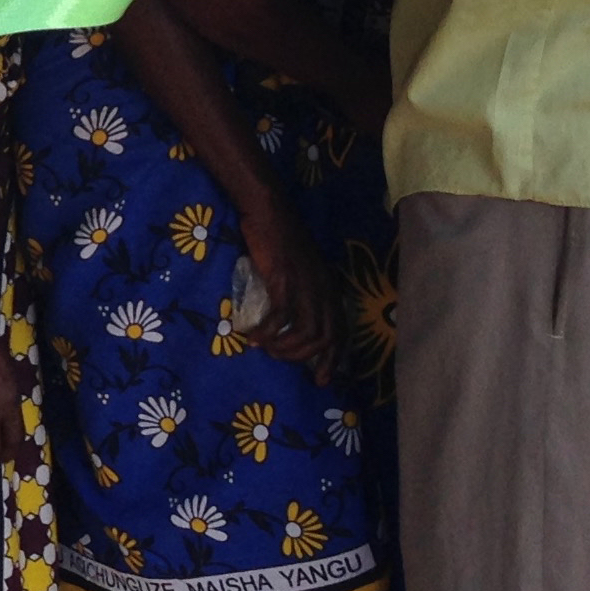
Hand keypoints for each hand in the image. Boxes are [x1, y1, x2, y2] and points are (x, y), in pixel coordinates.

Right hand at [234, 196, 340, 372]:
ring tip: (265, 348)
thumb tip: (292, 320)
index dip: (332, 359)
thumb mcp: (301, 270)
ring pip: (305, 334)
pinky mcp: (285, 283)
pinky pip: (279, 320)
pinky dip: (265, 333)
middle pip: (324, 339)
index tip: (319, 379)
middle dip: (305, 359)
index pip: (339, 332)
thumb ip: (303, 292)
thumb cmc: (281, 238)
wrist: (269, 212)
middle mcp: (322, 291)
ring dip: (284, 349)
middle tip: (282, 363)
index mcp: (329, 288)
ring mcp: (305, 288)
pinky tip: (250, 336)